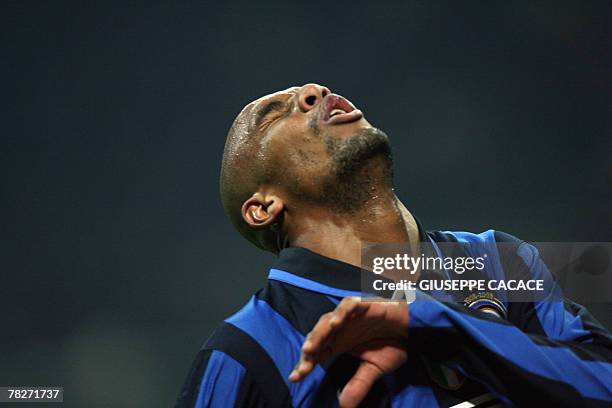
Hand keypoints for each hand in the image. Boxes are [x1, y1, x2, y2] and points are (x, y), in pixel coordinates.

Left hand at [288, 297, 408, 407]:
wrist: (413, 328)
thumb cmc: (392, 343)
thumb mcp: (374, 369)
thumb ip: (359, 384)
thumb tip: (344, 406)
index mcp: (339, 342)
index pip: (317, 353)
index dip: (306, 363)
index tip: (295, 377)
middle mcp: (341, 328)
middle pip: (318, 336)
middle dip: (309, 349)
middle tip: (303, 363)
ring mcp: (350, 315)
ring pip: (328, 320)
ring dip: (319, 332)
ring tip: (311, 347)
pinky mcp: (363, 305)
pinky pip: (348, 305)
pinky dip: (341, 312)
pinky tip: (336, 323)